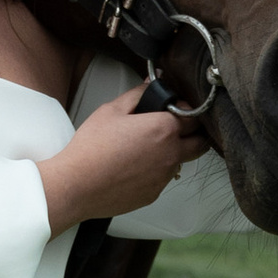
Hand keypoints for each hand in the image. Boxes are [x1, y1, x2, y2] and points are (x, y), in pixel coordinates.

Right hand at [40, 86, 209, 231]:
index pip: (195, 116)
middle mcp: (171, 154)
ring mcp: (164, 177)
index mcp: (164, 129)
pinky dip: (157, 170)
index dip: (186, 111)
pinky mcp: (154, 193)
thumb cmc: (91, 148)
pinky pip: (164, 178)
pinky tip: (135, 166)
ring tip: (148, 148)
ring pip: (182, 161)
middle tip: (177, 128)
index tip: (175, 110)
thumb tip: (152, 84)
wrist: (77, 185)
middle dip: (194, 133)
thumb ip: (138, 94)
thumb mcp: (112, 110)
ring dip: (174, 152)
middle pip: (200, 143)